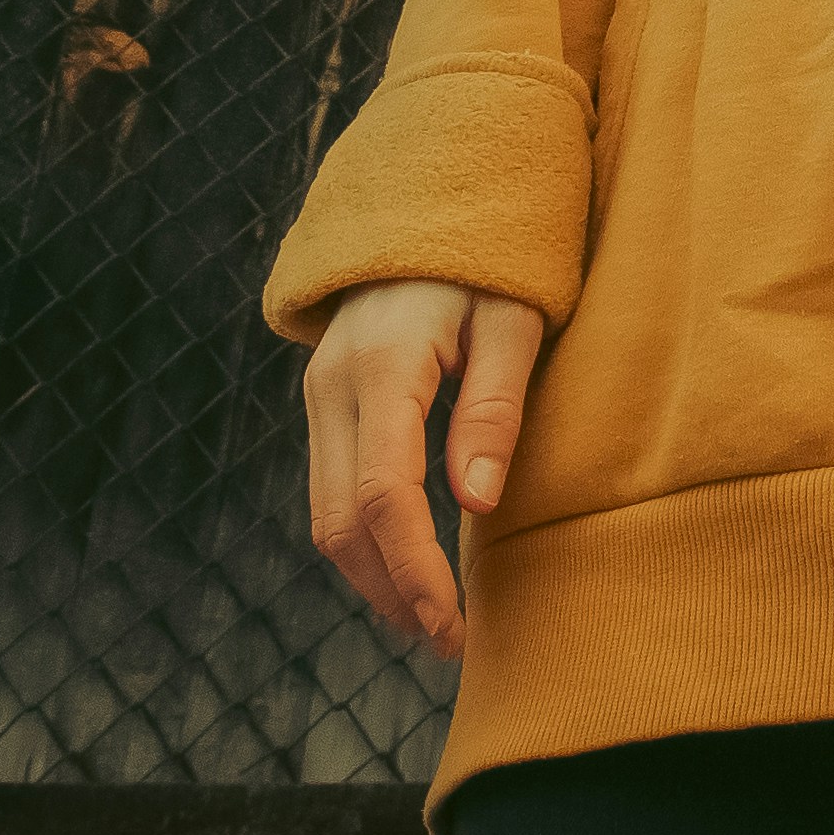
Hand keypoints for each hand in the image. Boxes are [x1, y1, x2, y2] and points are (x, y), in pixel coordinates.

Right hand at [303, 277, 542, 657]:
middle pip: (338, 521)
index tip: (451, 627)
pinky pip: (330, 487)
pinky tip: (409, 563)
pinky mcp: (325, 400)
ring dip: (371, 574)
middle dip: (390, 591)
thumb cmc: (491, 256)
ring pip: (323, 513)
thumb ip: (494, 406)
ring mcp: (319, 392)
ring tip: (432, 618)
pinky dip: (363, 538)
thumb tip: (476, 504)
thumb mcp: (514, 318)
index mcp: (382, 366)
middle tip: (450, 640)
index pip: (381, 497)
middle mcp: (332, 385)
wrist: (428, 194)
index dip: (413, 573)